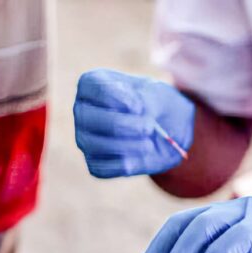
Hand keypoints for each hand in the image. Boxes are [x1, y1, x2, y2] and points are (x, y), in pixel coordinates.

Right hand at [74, 69, 194, 177]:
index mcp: (91, 84)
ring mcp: (86, 139)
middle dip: (120, 124)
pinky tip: (142, 155)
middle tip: (148, 126)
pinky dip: (125, 164)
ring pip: (93, 145)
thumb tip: (131, 117)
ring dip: (126, 145)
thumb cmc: (155, 104)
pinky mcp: (94, 164)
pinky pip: (101, 168)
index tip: (140, 105)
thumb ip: (144, 99)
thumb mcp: (156, 94)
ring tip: (149, 143)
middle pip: (87, 118)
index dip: (117, 97)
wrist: (168, 130)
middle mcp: (83, 111)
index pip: (91, 86)